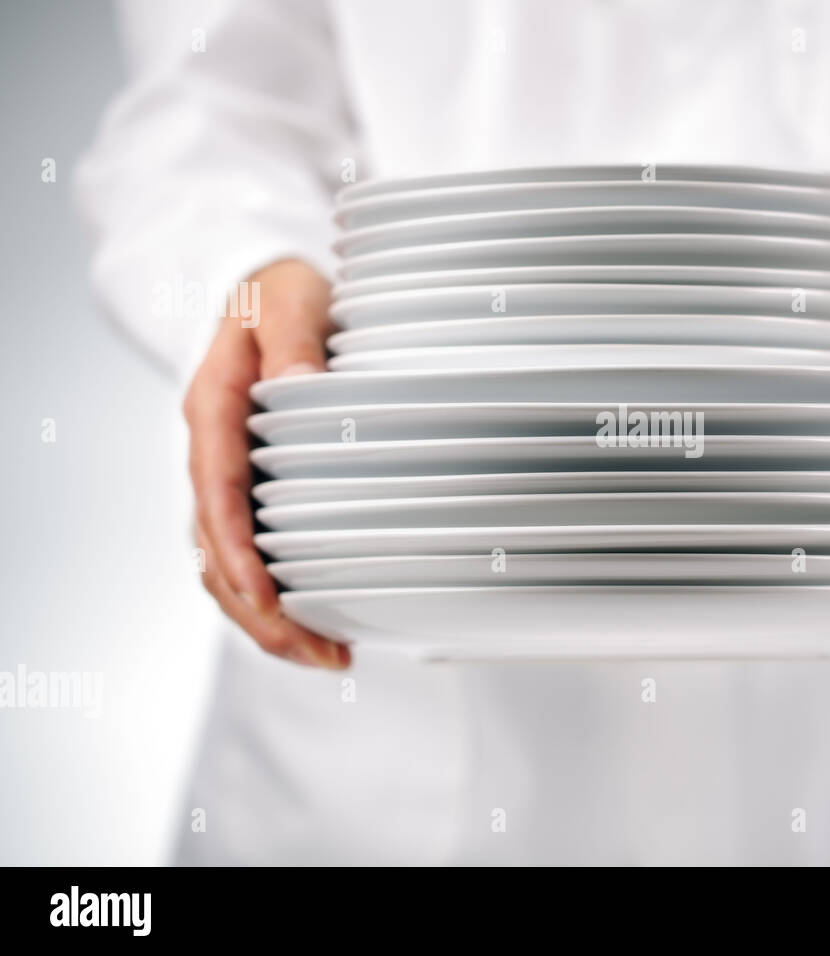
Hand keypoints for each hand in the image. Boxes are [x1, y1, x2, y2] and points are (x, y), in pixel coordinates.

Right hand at [183, 260, 349, 668]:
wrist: (261, 289)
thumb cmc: (276, 295)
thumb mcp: (288, 301)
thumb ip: (292, 340)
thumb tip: (299, 384)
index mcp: (214, 413)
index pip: (217, 498)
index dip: (238, 556)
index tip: (269, 601)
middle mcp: (212, 457)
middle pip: (216, 554)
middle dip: (261, 615)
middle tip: (322, 654)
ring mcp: (227, 480)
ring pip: (227, 567)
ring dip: (269, 618)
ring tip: (328, 655)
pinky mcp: (248, 490)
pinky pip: (247, 555)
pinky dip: (275, 596)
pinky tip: (318, 620)